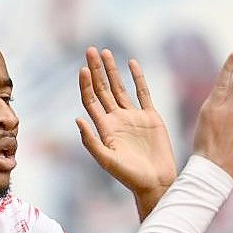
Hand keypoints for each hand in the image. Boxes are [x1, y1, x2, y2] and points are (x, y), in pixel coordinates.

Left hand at [76, 47, 176, 194]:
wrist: (155, 182)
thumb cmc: (130, 176)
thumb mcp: (107, 160)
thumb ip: (91, 140)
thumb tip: (77, 119)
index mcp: (104, 128)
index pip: (91, 100)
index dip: (86, 84)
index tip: (83, 68)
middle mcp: (116, 120)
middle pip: (103, 89)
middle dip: (95, 70)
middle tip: (90, 49)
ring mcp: (133, 117)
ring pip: (120, 88)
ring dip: (112, 70)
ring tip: (105, 52)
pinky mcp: (150, 117)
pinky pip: (143, 92)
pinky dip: (138, 77)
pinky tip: (132, 63)